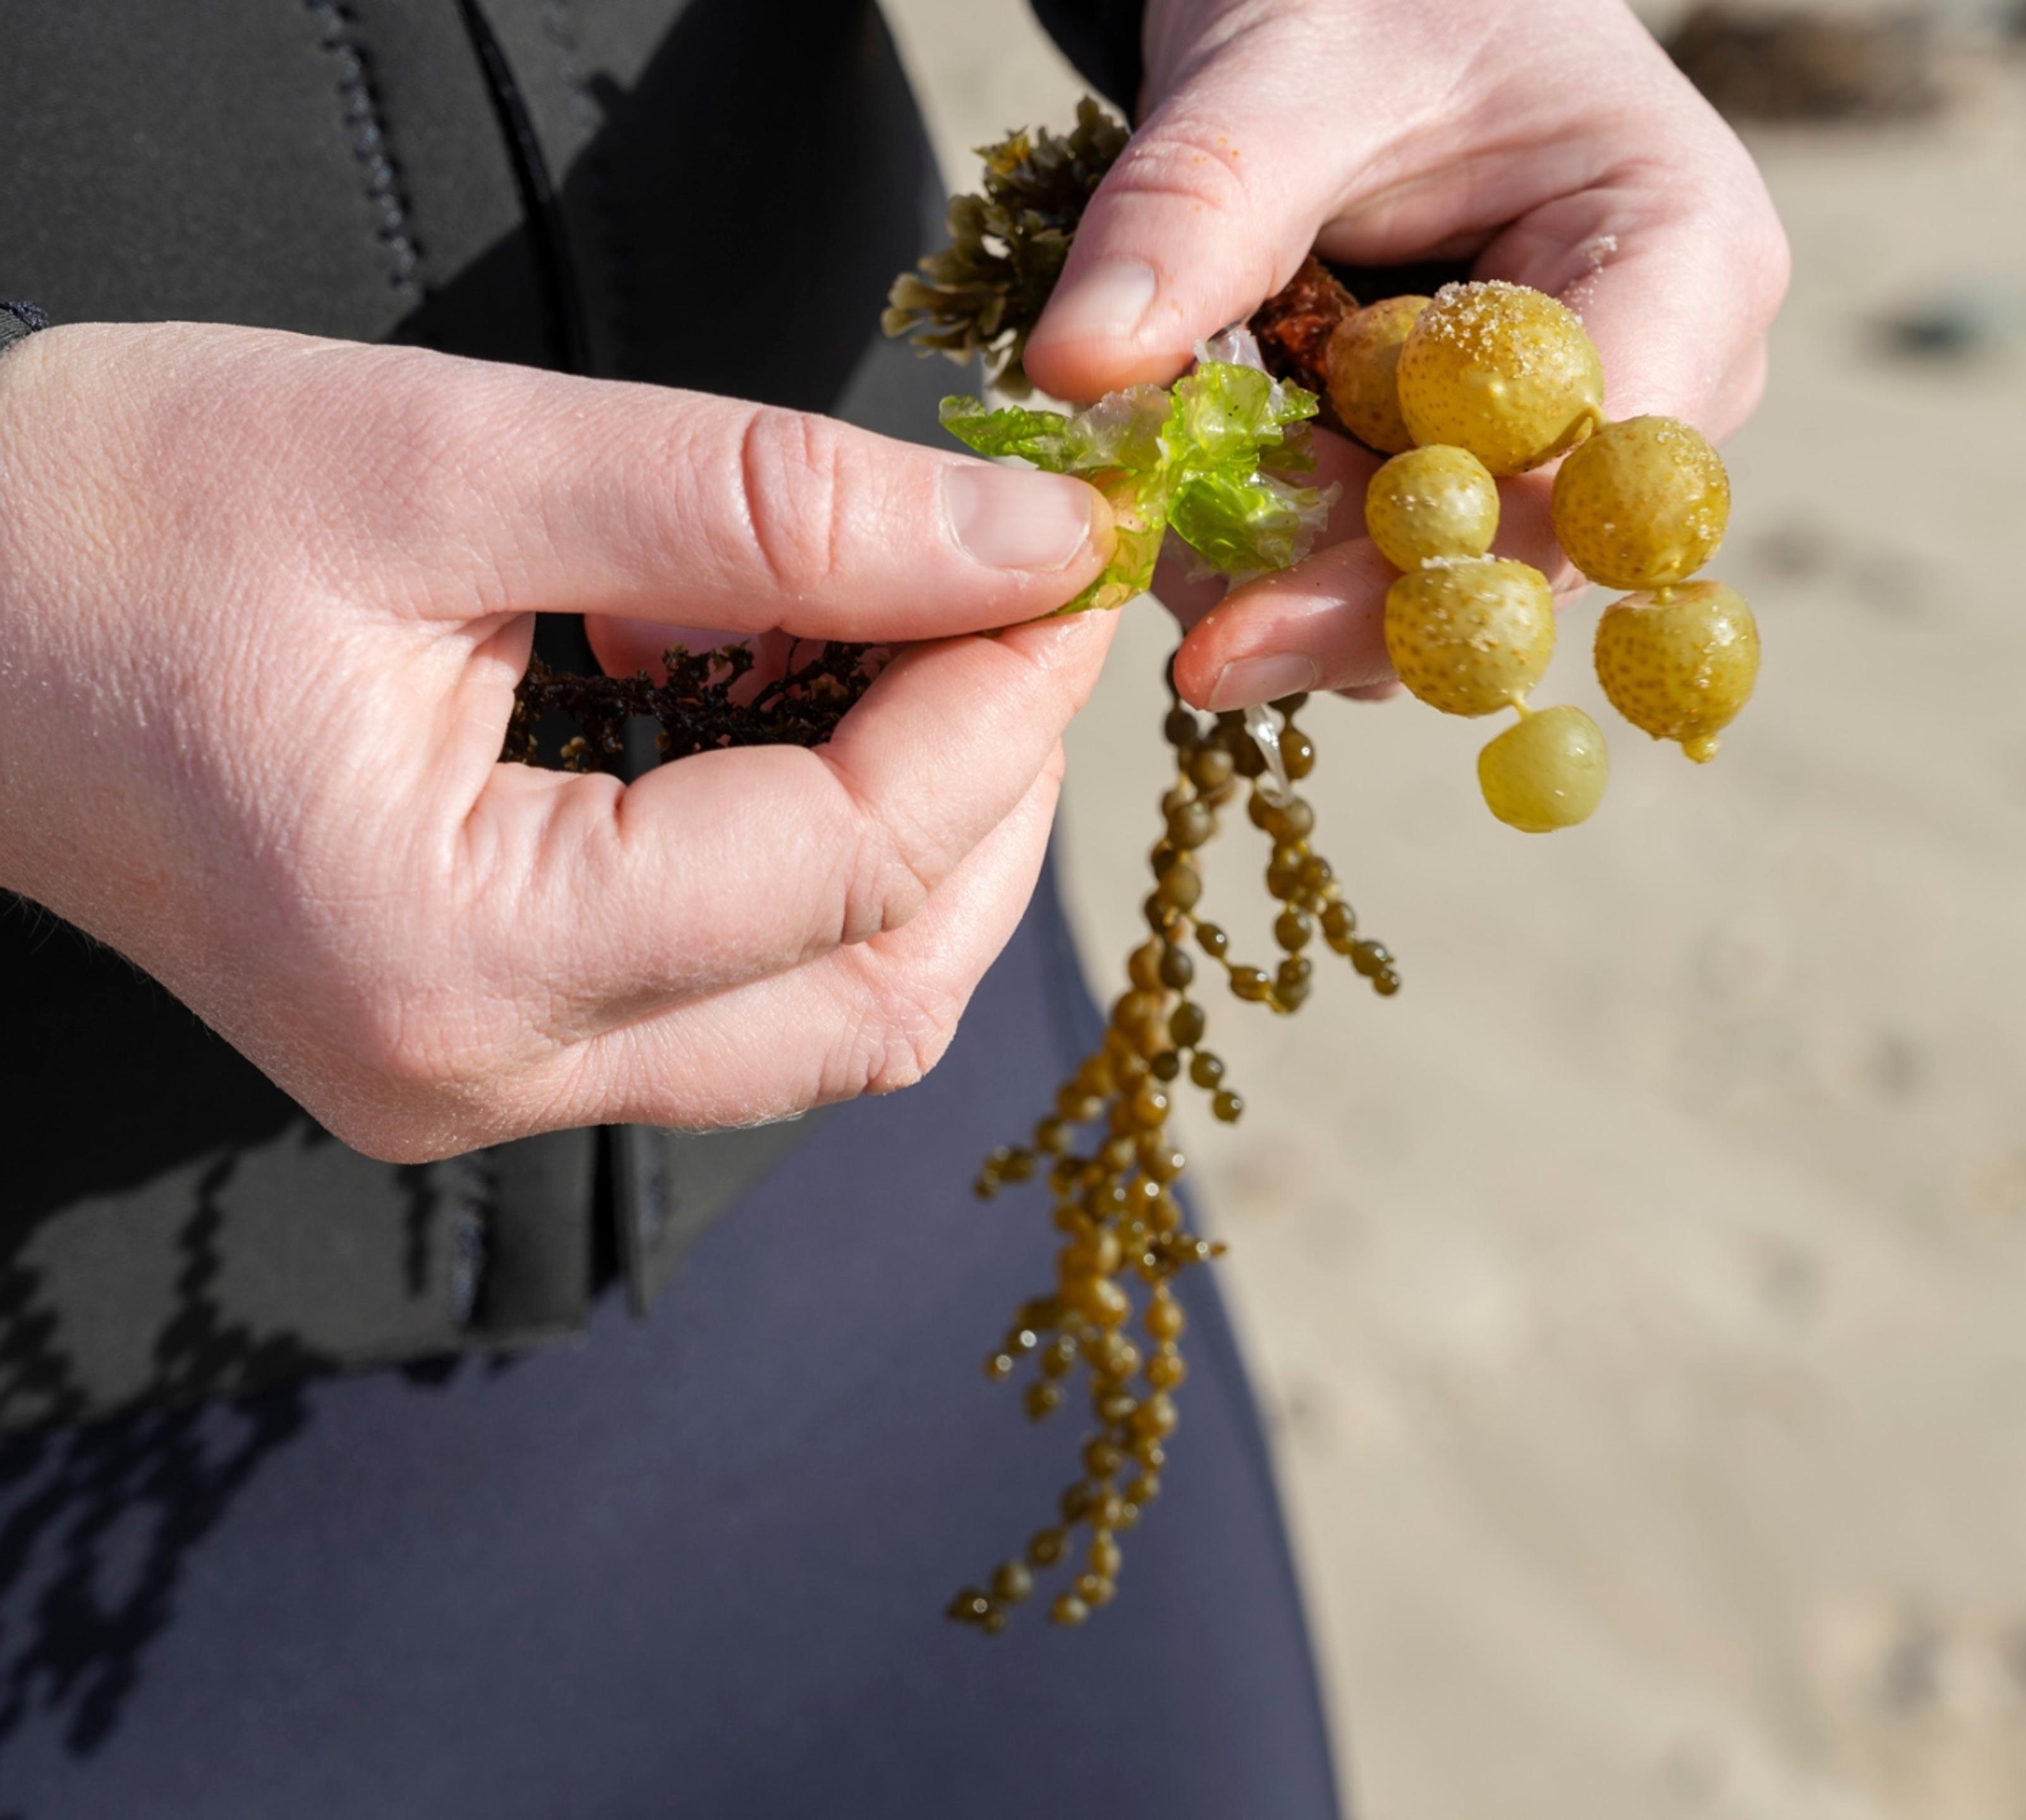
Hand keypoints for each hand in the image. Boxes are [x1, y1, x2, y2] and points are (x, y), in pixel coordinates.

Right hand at [0, 323, 1114, 1161]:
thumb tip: (1021, 543)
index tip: (1075, 556)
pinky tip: (819, 710)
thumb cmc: (112, 512)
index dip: (1002, 703)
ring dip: (929, 840)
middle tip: (1027, 603)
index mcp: (452, 957)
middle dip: (994, 793)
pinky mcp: (486, 1042)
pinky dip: (828, 861)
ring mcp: (484, 1083)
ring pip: (827, 1016)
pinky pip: (740, 995)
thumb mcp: (443, 461)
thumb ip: (764, 509)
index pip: (849, 863)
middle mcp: (481, 1076)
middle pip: (875, 992)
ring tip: (930, 645)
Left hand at [1021, 0, 1788, 709]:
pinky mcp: (1502, 471)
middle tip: (1160, 572)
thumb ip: (1191, 218)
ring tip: (1175, 479)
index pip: (1574, 484)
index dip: (1412, 576)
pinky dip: (1288, 540)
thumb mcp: (1273, 81)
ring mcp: (1588, 439)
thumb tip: (1081, 370)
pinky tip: (1213, 478)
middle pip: (1508, 563)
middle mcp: (1671, 376)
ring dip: (1288, 566)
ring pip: (1441, 586)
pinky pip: (1396, 561)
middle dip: (1322, 583)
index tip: (1236, 634)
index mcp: (1684, 256)